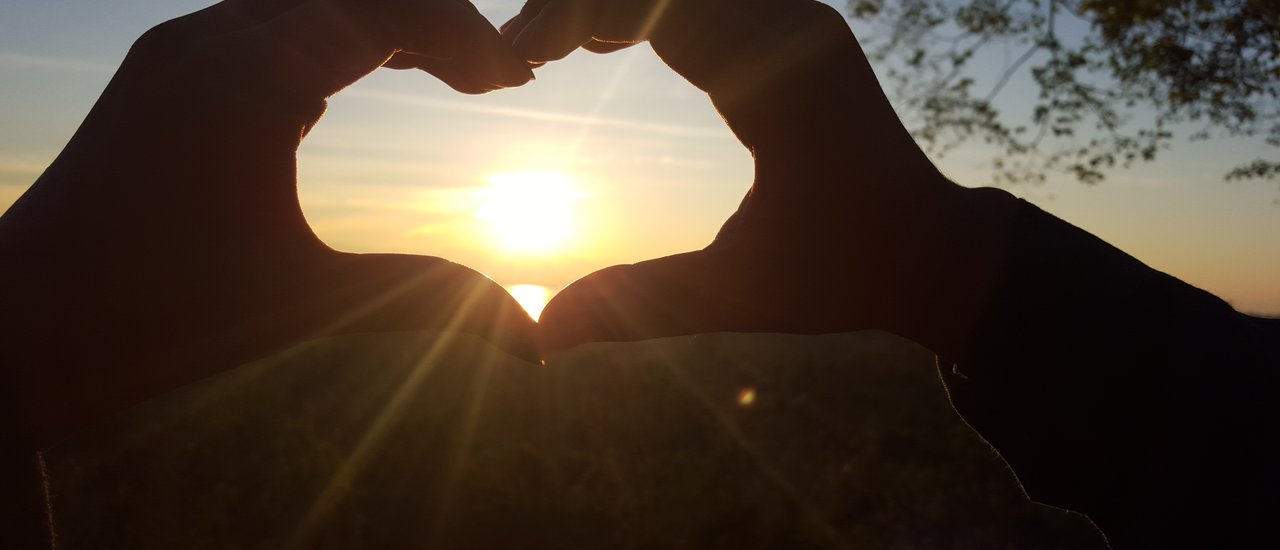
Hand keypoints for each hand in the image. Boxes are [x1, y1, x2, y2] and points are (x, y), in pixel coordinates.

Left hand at [0, 0, 536, 448]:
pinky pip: (267, 20)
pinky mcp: (164, 70)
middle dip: (437, 22)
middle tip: (496, 79)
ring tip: (450, 78)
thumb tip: (533, 342)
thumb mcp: (309, 301)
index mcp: (250, 76)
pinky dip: (332, 37)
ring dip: (385, 24)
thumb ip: (429, 299)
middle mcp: (210, 38)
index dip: (466, 37)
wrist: (24, 326)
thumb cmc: (161, 316)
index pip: (387, 10)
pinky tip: (361, 82)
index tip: (518, 85)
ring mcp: (180, 47)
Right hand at [511, 0, 1018, 357]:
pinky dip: (643, 6)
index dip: (576, 15)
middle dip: (578, 3)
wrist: (930, 247)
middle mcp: (795, 27)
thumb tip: (538, 337)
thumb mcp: (737, 295)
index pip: (661, 5)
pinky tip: (597, 43)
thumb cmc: (843, 275)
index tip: (515, 62)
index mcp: (783, 83)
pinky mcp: (792, 24)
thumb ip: (636, 304)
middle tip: (515, 56)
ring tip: (541, 49)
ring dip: (608, 4)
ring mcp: (797, 17)